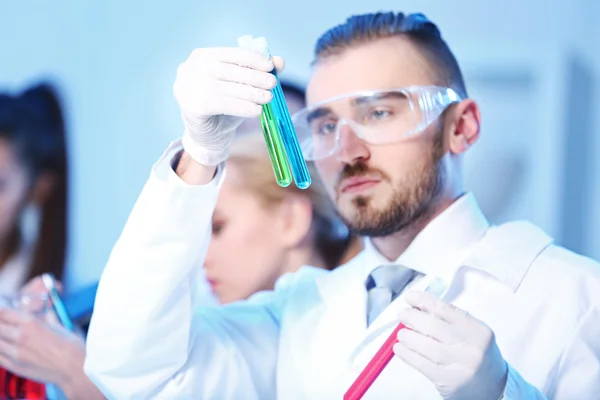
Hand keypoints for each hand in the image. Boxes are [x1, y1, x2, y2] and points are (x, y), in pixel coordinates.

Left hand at [0, 307, 82, 383]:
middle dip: (1, 325)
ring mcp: (15, 353)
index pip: (3, 313)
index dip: (2, 313)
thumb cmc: (71, 346)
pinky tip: (5, 349)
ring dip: (1, 338)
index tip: (4, 315)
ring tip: (7, 338)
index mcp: (31, 323)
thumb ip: (48, 319)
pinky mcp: (15, 367)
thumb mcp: (59, 326)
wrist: (75, 367)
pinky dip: (0, 351)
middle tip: (6, 325)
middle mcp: (20, 336)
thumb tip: (46, 313)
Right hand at [174, 46, 283, 165]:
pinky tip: (257, 110)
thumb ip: (257, 71)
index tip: (270, 66)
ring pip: (226, 88)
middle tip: (273, 84)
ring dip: (251, 93)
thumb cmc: (224, 105)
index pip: (230, 53)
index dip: (252, 59)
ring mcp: (188, 87)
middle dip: (254, 77)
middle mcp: (190, 68)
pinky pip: (223, 105)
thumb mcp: (240, 86)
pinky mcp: (191, 106)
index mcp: (201, 56)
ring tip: (268, 97)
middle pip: (228, 71)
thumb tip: (280, 61)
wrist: (207, 136)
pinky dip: (243, 107)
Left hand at [393, 291, 507, 399]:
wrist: (494, 388)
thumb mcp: (471, 333)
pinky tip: (400, 349)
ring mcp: (460, 365)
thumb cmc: (476, 355)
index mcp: (477, 330)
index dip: (424, 301)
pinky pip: (422, 364)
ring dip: (407, 337)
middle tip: (402, 314)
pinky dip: (407, 354)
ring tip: (401, 334)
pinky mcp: (448, 381)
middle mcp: (471, 347)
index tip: (410, 296)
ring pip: (425, 346)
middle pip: (433, 327)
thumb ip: (448, 319)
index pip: (445, 310)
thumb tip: (418, 306)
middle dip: (412, 318)